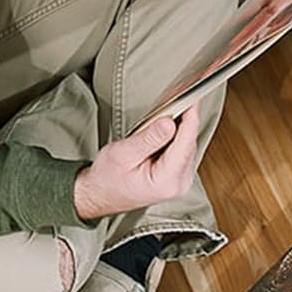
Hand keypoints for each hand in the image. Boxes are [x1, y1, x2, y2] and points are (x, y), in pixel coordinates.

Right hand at [74, 106, 204, 221]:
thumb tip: (169, 122)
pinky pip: (183, 149)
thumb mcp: (122, 154)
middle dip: (185, 120)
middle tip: (182, 96)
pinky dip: (177, 135)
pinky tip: (170, 124)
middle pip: (189, 143)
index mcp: (167, 181)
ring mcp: (182, 180)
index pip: (185, 144)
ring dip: (181, 126)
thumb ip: (147, 139)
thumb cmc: (106, 178)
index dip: (190, 119)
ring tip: (174, 107)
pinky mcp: (179, 175)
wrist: (99, 196)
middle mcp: (180, 183)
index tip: (192, 100)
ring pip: (188, 145)